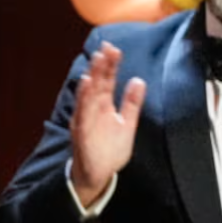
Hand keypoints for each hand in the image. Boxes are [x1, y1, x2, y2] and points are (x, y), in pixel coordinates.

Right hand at [70, 41, 146, 206]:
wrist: (99, 175)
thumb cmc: (109, 150)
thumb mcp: (126, 125)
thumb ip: (131, 104)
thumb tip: (139, 80)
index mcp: (103, 106)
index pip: (107, 81)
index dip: (110, 65)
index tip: (114, 49)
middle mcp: (93, 110)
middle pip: (97, 83)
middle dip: (101, 65)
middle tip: (106, 48)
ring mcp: (86, 120)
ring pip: (88, 94)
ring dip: (92, 76)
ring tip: (97, 60)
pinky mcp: (82, 132)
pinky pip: (82, 112)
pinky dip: (83, 98)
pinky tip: (86, 84)